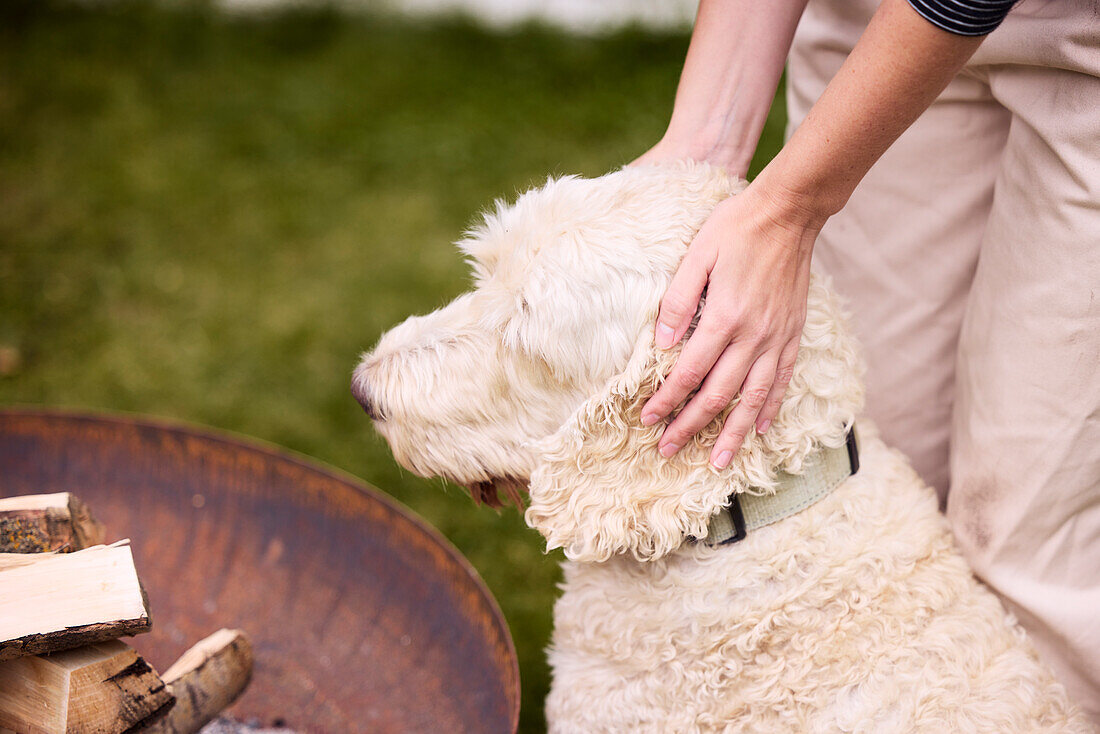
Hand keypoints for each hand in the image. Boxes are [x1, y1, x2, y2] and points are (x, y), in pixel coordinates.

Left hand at [639, 179, 819, 468]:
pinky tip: (759, 429)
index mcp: (724, 317)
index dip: (667, 400)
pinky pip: (782, 380)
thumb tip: (660, 343)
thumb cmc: (736, 228)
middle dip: (691, 426)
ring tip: (719, 463)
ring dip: (733, 434)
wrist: (789, 212)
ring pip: (752, 398)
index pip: (688, 372)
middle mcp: (752, 335)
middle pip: (717, 394)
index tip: (648, 420)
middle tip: (669, 450)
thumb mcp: (696, 256)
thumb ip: (678, 301)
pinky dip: (770, 408)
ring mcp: (776, 338)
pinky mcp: (793, 334)